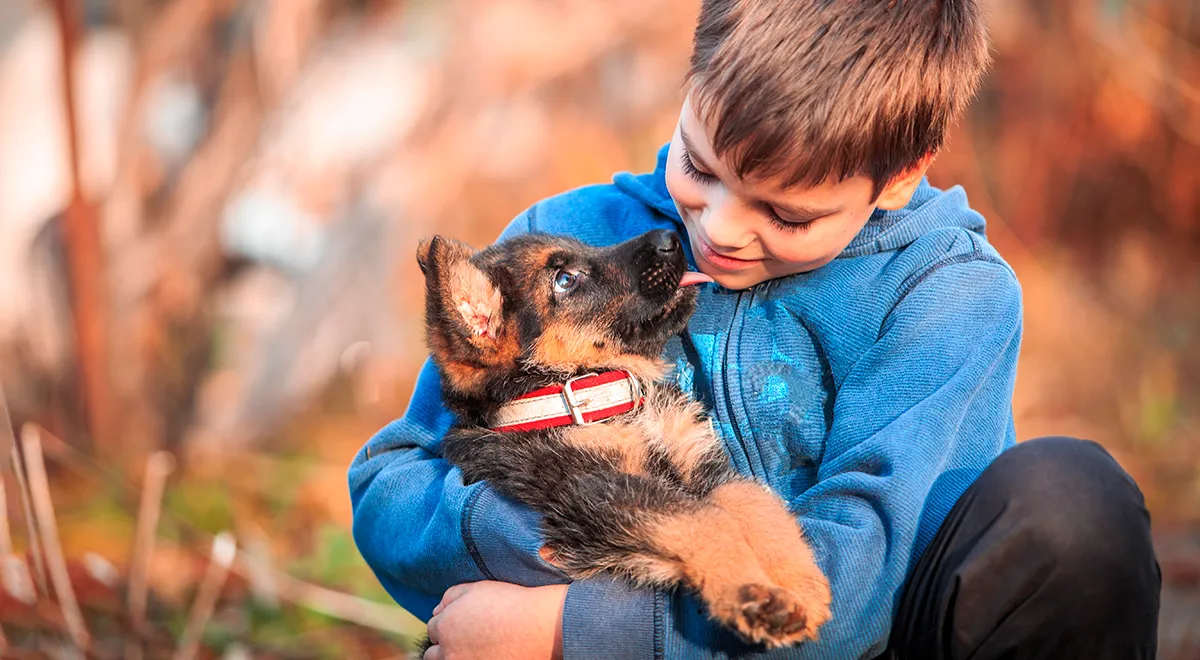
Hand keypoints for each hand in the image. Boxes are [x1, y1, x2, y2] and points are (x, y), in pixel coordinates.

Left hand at [424, 581, 567, 659]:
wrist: (538, 627)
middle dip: (445, 646)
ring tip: (475, 649)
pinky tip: (486, 654)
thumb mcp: (476, 588)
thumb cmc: (509, 603)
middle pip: (433, 654)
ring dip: (455, 656)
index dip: (446, 624)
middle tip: (465, 639)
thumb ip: (450, 596)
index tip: (461, 624)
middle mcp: (449, 652)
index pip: (432, 629)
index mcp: (444, 626)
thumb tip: (437, 609)